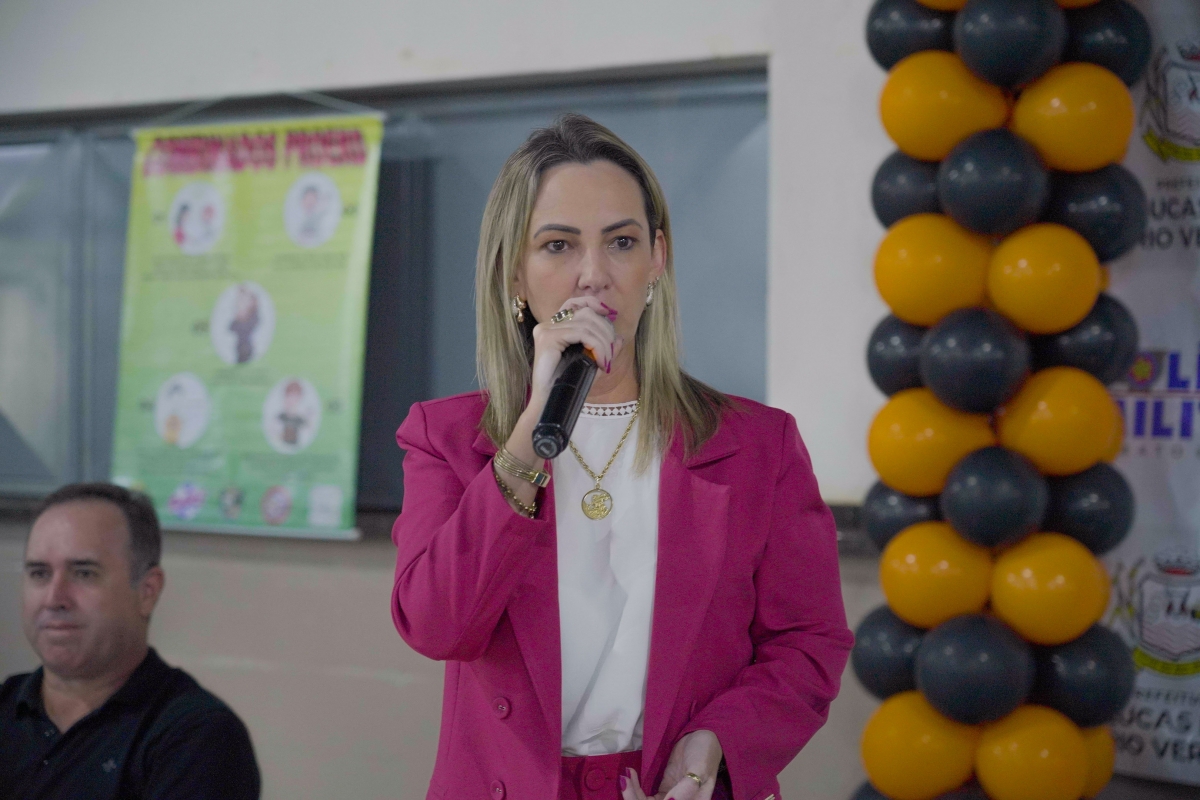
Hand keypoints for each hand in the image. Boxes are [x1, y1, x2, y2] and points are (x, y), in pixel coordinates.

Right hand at [527, 296, 621, 411]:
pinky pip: (581, 333)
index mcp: (554, 327)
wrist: (550, 402)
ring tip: (606, 361)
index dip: (593, 303)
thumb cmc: (568, 385)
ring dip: (603, 342)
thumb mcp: (590, 364)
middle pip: (586, 313)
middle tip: (612, 353)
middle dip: (606, 331)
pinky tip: (601, 362)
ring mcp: (546, 329)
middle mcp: (548, 324)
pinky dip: (597, 346)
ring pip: (586, 323)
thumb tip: (620, 339)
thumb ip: (604, 350)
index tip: (609, 314)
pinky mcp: (547, 337)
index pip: (574, 303)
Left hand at [620, 730, 722, 799]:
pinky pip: (646, 795)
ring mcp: (671, 797)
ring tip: (625, 777)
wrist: (703, 736)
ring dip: (632, 794)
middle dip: (635, 798)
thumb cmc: (705, 752)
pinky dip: (635, 788)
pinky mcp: (664, 789)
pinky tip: (629, 775)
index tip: (638, 794)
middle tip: (624, 781)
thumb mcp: (699, 768)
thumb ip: (686, 788)